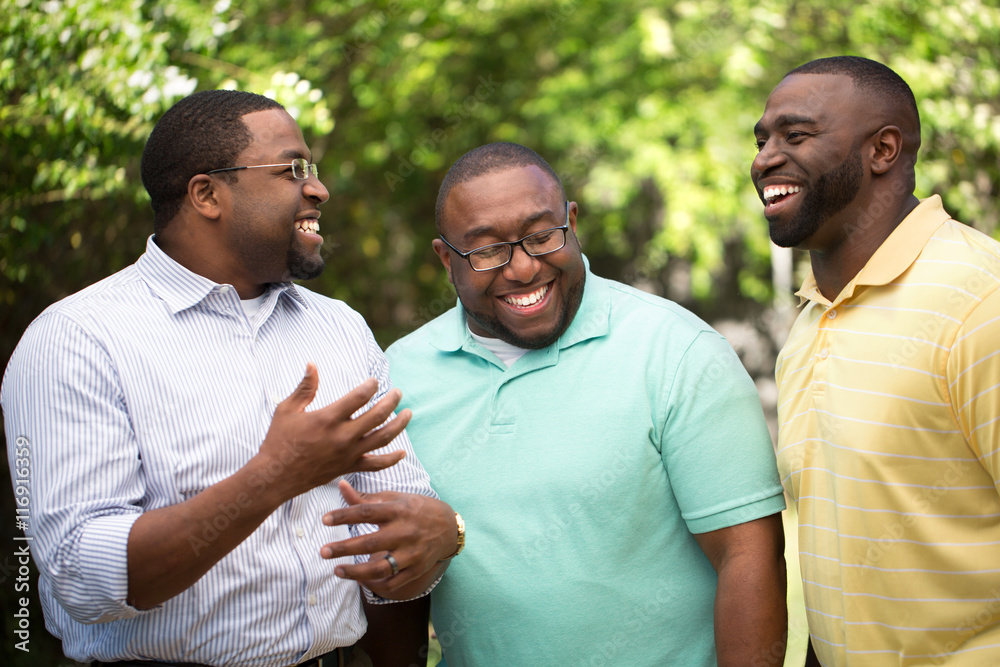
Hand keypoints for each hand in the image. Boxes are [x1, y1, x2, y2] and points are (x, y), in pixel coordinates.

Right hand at [254, 364, 408, 502]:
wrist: (275, 476)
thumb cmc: (278, 440)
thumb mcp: (287, 409)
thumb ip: (304, 387)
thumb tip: (312, 364)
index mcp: (328, 418)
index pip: (359, 397)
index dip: (371, 386)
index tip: (374, 381)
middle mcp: (342, 436)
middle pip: (377, 415)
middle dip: (391, 401)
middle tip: (398, 392)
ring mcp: (348, 453)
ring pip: (382, 438)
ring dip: (399, 425)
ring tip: (408, 413)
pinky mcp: (348, 467)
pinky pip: (375, 464)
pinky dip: (391, 460)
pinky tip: (402, 452)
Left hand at [320, 480, 456, 595]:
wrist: (449, 527)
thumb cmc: (416, 509)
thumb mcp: (395, 498)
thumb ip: (365, 497)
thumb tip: (340, 484)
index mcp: (398, 510)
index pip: (367, 512)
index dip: (344, 516)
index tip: (324, 520)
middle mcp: (405, 532)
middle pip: (370, 542)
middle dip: (344, 548)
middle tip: (323, 551)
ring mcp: (411, 553)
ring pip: (380, 568)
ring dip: (356, 572)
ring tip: (337, 570)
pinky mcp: (416, 569)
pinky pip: (393, 583)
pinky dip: (375, 585)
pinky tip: (359, 581)